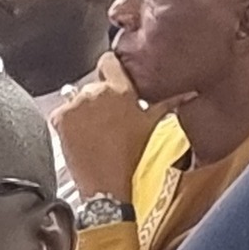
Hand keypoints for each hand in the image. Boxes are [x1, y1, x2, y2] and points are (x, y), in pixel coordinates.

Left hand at [50, 52, 194, 205]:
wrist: (107, 188)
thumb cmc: (132, 159)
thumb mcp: (151, 127)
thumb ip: (168, 103)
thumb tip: (188, 93)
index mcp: (120, 90)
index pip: (109, 61)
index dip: (111, 71)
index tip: (112, 82)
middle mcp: (95, 91)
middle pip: (93, 85)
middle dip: (99, 99)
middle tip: (108, 121)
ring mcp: (75, 104)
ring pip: (76, 100)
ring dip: (83, 112)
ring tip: (94, 134)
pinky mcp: (60, 119)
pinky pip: (60, 114)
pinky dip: (67, 124)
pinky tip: (80, 139)